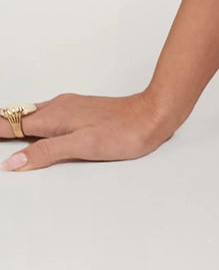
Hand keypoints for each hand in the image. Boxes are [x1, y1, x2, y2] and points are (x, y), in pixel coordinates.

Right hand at [2, 88, 178, 171]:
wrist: (152, 115)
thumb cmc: (123, 131)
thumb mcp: (81, 147)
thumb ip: (46, 153)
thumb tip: (13, 162)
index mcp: (53, 116)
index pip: (11, 123)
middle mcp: (57, 107)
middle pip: (16, 117)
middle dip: (1, 125)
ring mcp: (69, 107)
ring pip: (31, 114)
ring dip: (13, 122)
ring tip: (4, 132)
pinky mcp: (79, 110)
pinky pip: (45, 114)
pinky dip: (31, 122)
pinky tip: (33, 130)